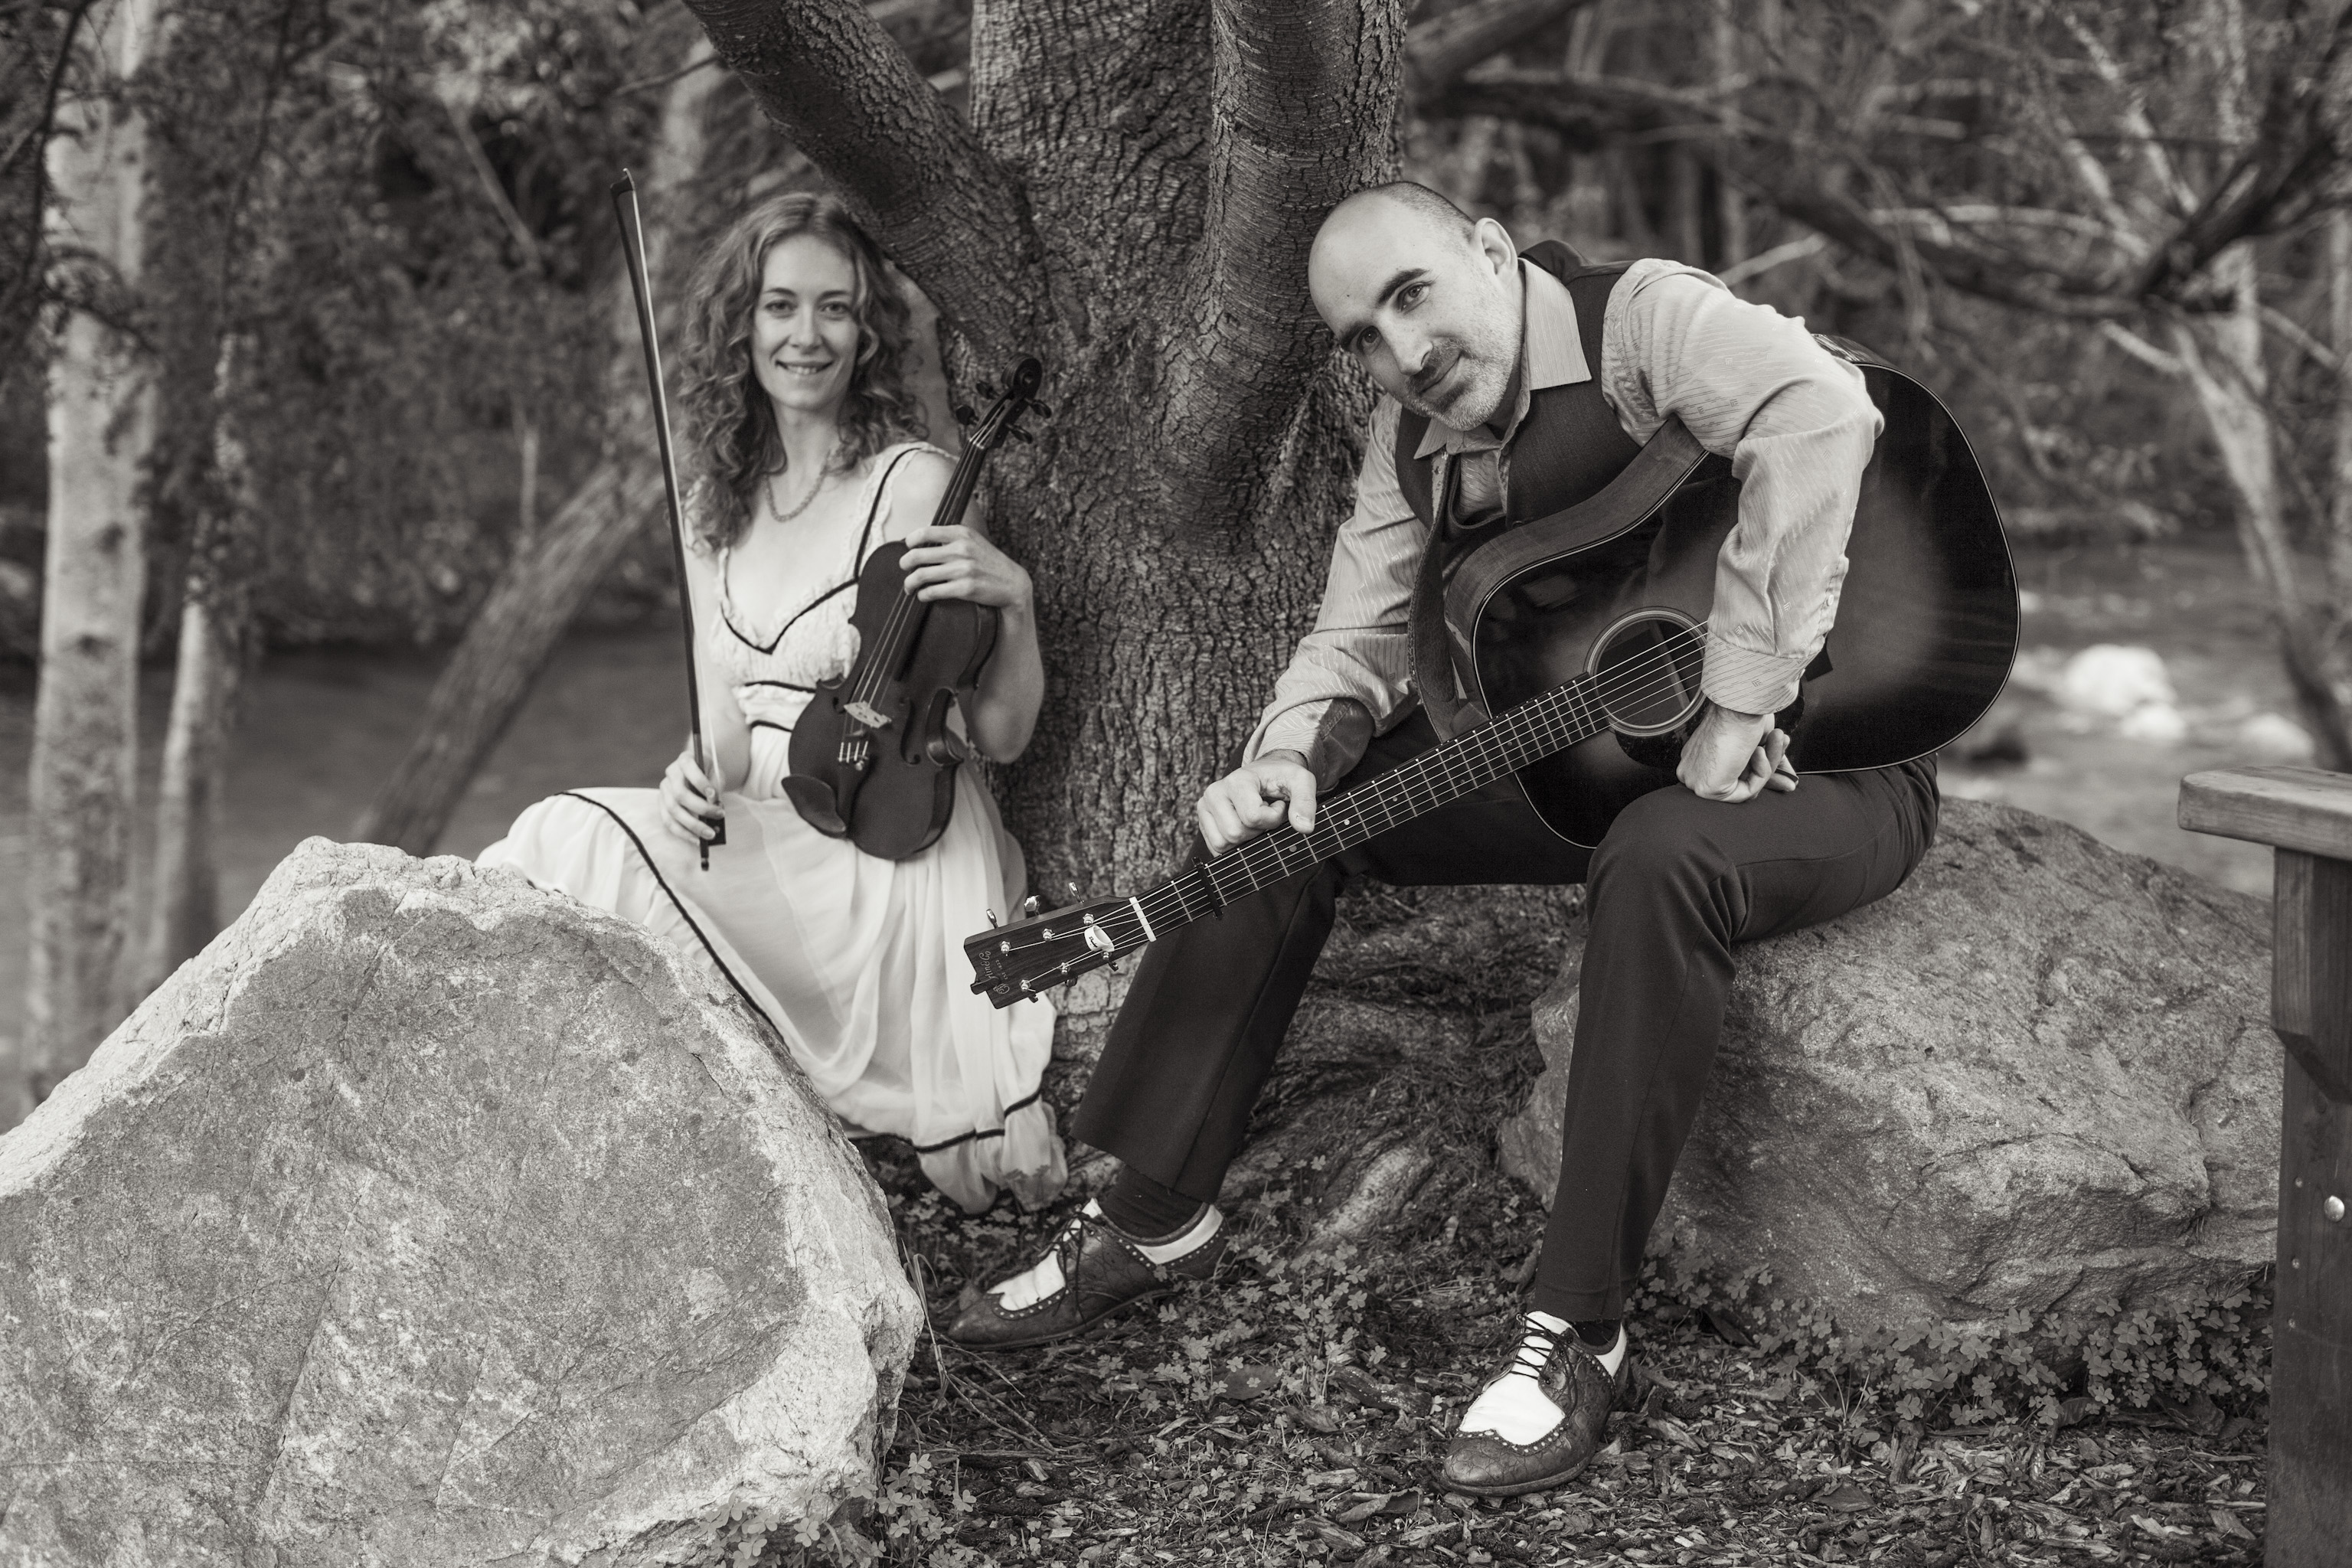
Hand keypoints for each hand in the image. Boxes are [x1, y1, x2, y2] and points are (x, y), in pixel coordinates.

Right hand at [659, 748, 724, 842]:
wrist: (700, 771)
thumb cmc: (710, 773)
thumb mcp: (716, 773)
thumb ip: (716, 786)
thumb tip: (715, 805)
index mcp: (685, 760)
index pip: (689, 769)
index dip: (701, 783)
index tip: (715, 795)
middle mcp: (671, 774)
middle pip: (680, 794)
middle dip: (701, 808)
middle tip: (719, 816)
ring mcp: (664, 790)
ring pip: (673, 811)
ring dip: (693, 825)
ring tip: (710, 834)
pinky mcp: (662, 804)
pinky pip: (669, 822)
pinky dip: (684, 833)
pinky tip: (697, 840)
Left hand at [902, 525, 1033, 610]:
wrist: (1012, 583)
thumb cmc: (988, 562)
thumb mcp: (973, 540)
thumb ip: (951, 537)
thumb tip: (919, 541)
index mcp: (962, 533)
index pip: (924, 532)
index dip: (910, 541)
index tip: (908, 547)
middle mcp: (961, 549)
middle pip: (917, 555)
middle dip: (904, 564)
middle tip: (904, 568)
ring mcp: (963, 570)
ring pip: (921, 575)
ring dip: (910, 583)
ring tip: (909, 586)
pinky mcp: (965, 589)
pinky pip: (932, 592)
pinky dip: (923, 595)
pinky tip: (923, 595)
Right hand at [1197, 750, 1316, 854]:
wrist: (1266, 774)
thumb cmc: (1282, 777)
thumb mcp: (1302, 781)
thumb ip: (1305, 802)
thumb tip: (1304, 828)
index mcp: (1237, 780)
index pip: (1253, 817)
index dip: (1273, 818)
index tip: (1278, 805)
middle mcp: (1215, 792)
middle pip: (1236, 833)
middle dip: (1258, 830)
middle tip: (1266, 814)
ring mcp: (1205, 807)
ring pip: (1223, 843)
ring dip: (1246, 838)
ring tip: (1255, 820)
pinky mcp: (1204, 822)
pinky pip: (1216, 848)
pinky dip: (1235, 845)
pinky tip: (1244, 827)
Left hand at [1675, 703, 1798, 801]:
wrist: (1740, 704)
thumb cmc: (1744, 714)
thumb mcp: (1758, 740)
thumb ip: (1767, 764)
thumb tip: (1787, 782)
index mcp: (1699, 756)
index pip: (1732, 774)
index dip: (1763, 769)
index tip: (1785, 765)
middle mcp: (1694, 770)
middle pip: (1740, 781)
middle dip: (1771, 766)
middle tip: (1785, 744)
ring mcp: (1697, 781)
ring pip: (1746, 787)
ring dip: (1769, 762)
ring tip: (1776, 736)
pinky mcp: (1706, 789)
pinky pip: (1746, 792)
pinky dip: (1761, 772)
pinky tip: (1759, 750)